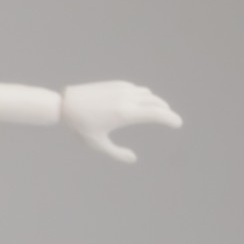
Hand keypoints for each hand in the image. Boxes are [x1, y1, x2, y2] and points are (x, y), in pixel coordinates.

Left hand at [59, 81, 182, 163]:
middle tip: (171, 119)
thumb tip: (133, 159)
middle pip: (156, 102)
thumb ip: (117, 153)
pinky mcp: (116, 84)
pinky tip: (143, 102)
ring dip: (156, 102)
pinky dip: (144, 96)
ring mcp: (122, 89)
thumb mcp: (98, 144)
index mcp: (126, 114)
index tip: (177, 123)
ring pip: (148, 94)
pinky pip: (137, 89)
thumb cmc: (81, 127)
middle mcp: (128, 99)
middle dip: (166, 111)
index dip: (171, 118)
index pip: (157, 114)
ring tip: (159, 111)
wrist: (66, 104)